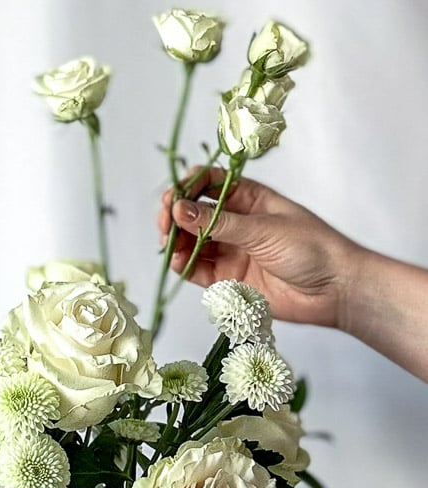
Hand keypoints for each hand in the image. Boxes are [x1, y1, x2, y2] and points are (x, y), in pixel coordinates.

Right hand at [158, 170, 358, 329]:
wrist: (334, 290)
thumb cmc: (312, 249)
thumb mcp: (263, 229)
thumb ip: (219, 223)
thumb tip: (181, 210)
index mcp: (249, 198)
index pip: (208, 184)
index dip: (187, 187)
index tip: (173, 197)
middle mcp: (236, 223)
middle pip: (193, 215)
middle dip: (175, 217)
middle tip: (166, 223)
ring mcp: (231, 251)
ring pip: (191, 243)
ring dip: (176, 243)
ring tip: (171, 246)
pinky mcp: (228, 280)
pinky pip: (198, 270)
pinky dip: (184, 266)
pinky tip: (178, 262)